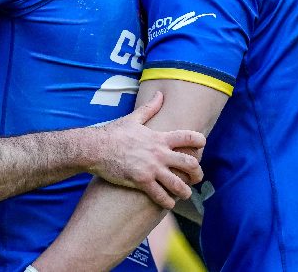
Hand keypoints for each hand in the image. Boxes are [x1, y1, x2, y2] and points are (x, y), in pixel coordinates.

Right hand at [92, 91, 205, 208]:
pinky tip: (169, 204)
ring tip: (185, 194)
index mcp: (159, 137)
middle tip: (197, 177)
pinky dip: (167, 202)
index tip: (202, 147)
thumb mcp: (133, 118)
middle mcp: (159, 153)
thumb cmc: (113, 133)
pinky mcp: (141, 181)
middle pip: (190, 163)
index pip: (189, 137)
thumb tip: (160, 94)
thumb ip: (150, 107)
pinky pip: (160, 196)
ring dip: (185, 191)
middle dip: (197, 173)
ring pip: (178, 184)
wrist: (95, 148)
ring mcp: (151, 168)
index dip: (200, 141)